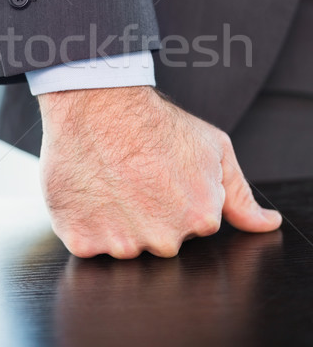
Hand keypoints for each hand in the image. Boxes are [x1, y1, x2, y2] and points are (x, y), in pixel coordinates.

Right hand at [38, 86, 281, 258]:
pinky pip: (90, 243)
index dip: (176, 197)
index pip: (193, 224)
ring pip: (125, 244)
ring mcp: (121, 243)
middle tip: (137, 176)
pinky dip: (89, 222)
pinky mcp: (83, 241)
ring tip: (114, 179)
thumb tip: (266, 224)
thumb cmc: (155, 123)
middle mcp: (164, 239)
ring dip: (118, 219)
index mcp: (200, 218)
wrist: (100, 105)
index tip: (162, 174)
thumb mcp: (214, 148)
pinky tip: (94, 189)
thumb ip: (240, 194)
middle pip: (160, 238)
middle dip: (151, 213)